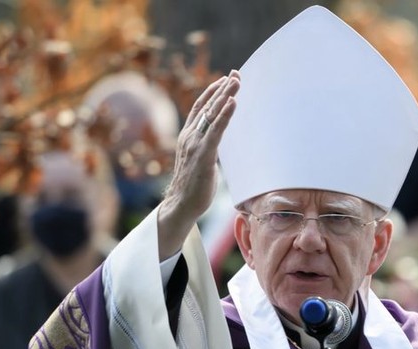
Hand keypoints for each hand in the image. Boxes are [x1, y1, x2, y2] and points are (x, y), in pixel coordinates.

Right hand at [157, 72, 240, 258]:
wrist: (181, 205)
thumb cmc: (193, 186)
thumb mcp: (202, 161)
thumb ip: (208, 148)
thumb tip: (217, 144)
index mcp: (189, 136)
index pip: (202, 108)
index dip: (213, 92)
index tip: (226, 79)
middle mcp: (190, 136)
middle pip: (208, 106)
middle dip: (223, 88)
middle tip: (236, 73)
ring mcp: (195, 144)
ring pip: (212, 114)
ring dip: (225, 96)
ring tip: (237, 81)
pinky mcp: (203, 155)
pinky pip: (216, 131)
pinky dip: (225, 115)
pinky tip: (232, 103)